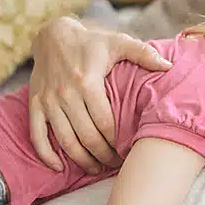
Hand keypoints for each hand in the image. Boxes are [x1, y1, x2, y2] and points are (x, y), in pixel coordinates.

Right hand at [27, 16, 172, 172]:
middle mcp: (66, 94)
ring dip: (80, 160)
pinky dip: (46, 154)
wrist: (52, 35)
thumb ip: (144, 53)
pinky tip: (59, 167)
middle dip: (103, 155)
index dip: (117, 141)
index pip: (105, 122)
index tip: (129, 151)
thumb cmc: (91, 43)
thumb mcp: (118, 42)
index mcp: (87, 82)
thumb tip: (169, 66)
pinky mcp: (35, 104)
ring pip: (65, 140)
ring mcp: (48, 101)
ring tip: (95, 169)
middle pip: (86, 136)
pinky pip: (37, 135)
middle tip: (115, 164)